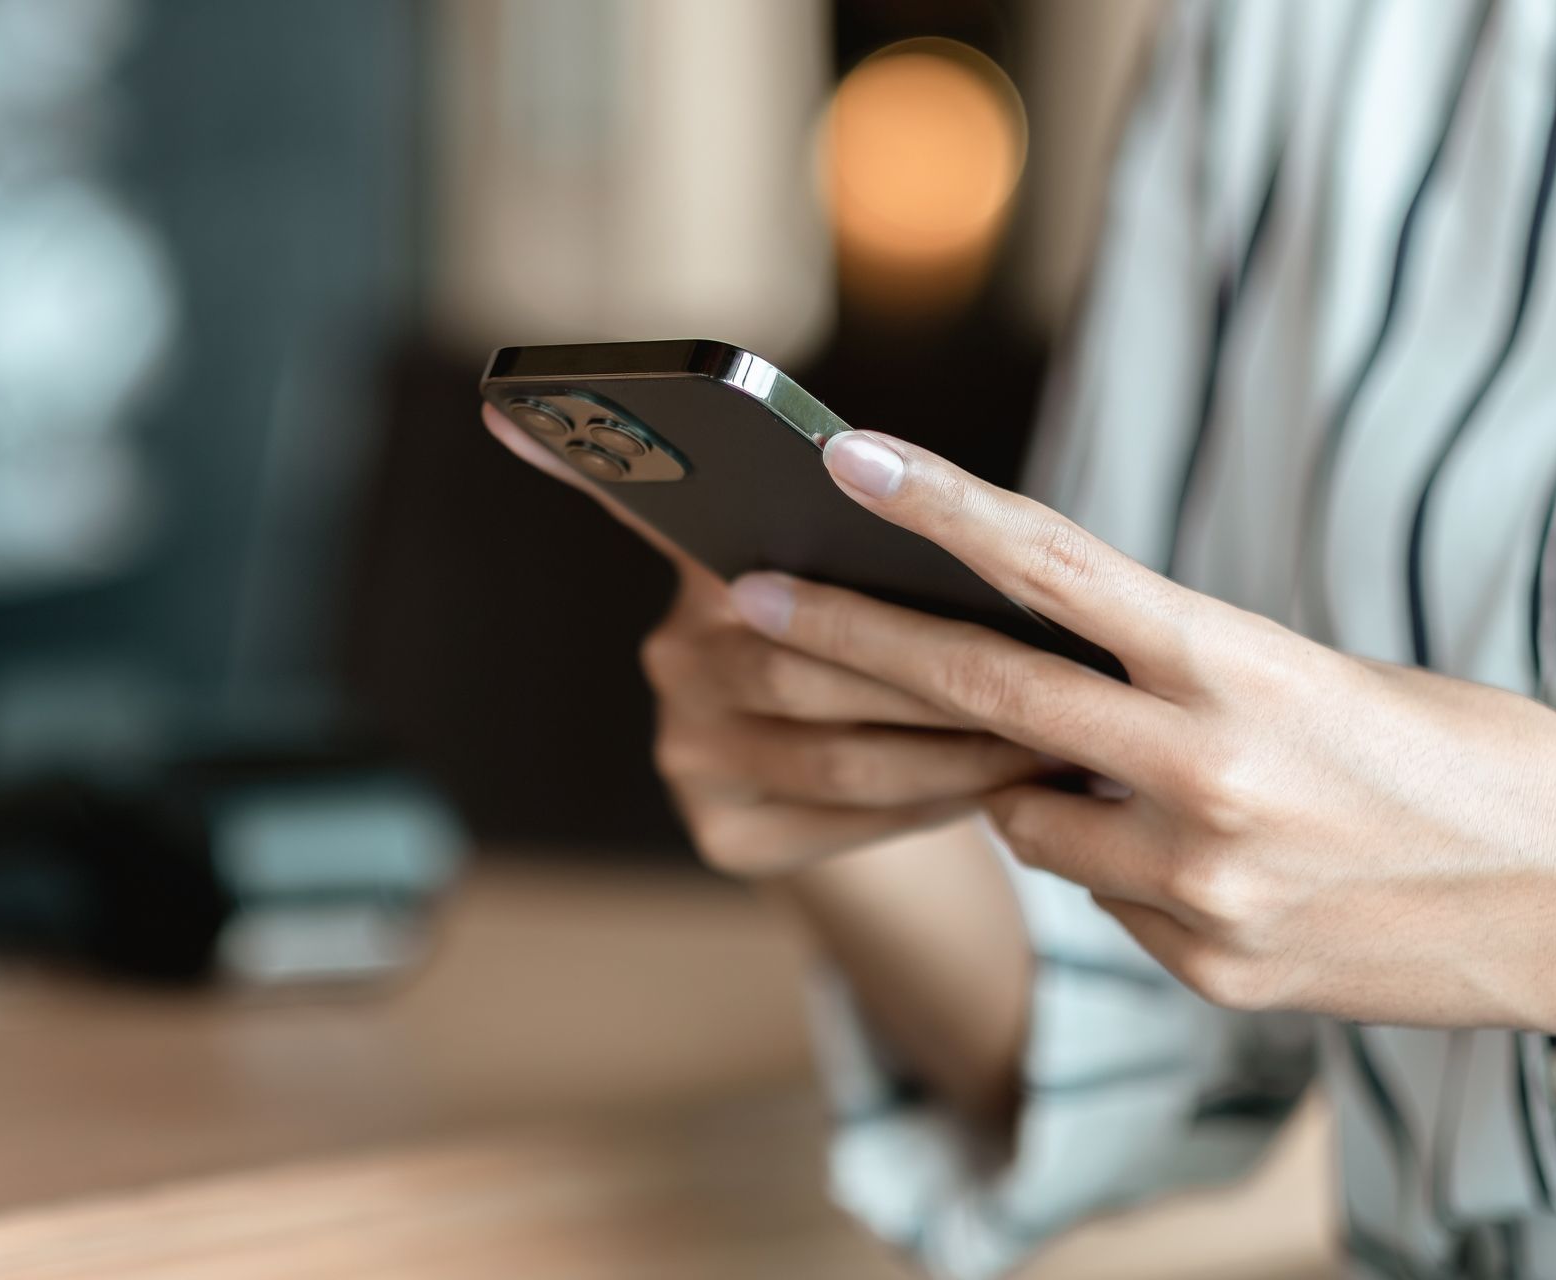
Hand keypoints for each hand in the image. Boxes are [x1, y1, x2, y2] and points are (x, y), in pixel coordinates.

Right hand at [481, 405, 1054, 877]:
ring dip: (952, 743)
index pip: (643, 507)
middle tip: (1031, 666)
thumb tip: (906, 499)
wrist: (895, 797)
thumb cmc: (904, 658)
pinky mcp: (723, 835)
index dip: (582, 462)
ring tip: (1045, 732)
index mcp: (707, 571)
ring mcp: (687, 752)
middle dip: (925, 666)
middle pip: (798, 655)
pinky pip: (848, 816)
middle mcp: (674, 657)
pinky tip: (999, 786)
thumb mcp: (887, 587)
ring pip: (837, 746)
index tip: (509, 409)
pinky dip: (936, 798)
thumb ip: (878, 548)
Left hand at [722, 430, 1555, 1032]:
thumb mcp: (1325, 679)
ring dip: (1043, 789)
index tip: (844, 462)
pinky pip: (1108, 901)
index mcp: (1247, 665)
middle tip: (752, 602)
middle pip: (984, 696)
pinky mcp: (1209, 970)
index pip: (1056, 572)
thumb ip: (1182, 681)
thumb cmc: (1467, 759)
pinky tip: (1226, 864)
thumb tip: (1049, 702)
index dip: (940, 512)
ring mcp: (1202, 886)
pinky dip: (1127, 870)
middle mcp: (1208, 774)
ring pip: (1034, 821)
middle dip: (852, 645)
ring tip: (1153, 777)